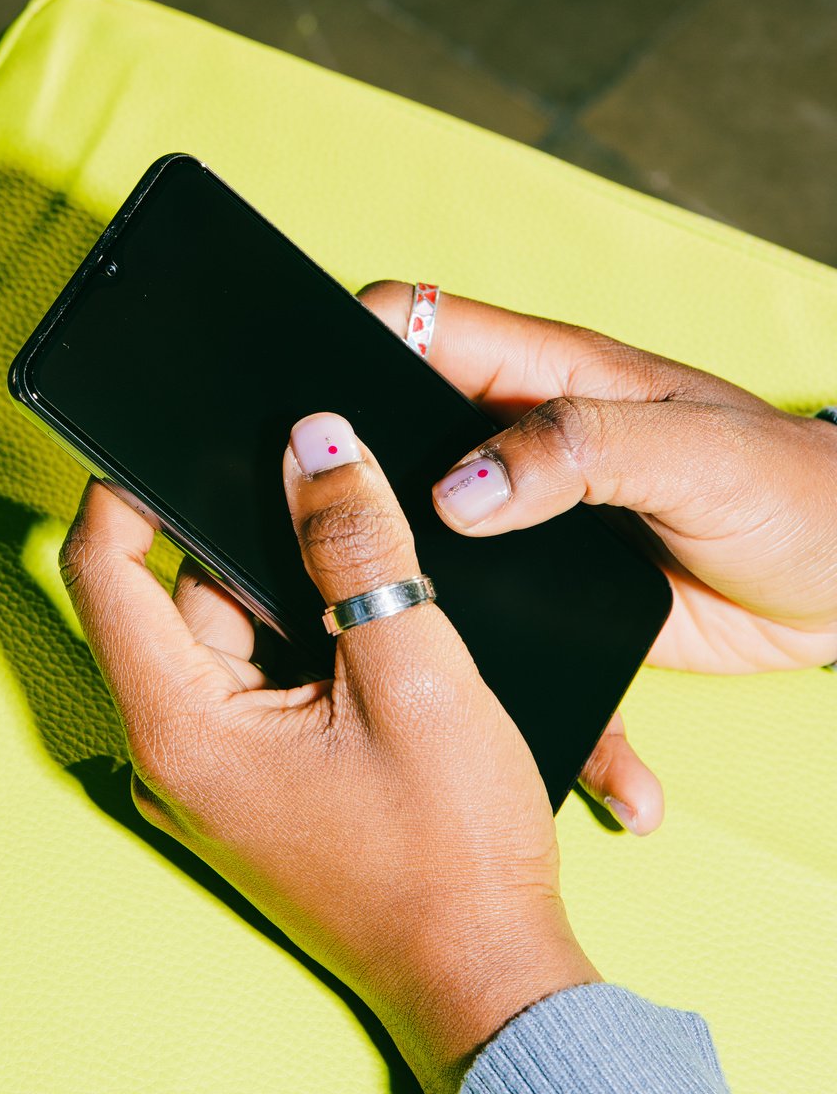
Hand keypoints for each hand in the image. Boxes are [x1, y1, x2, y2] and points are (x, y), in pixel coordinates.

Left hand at [58, 412, 598, 1093]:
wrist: (489, 981)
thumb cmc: (452, 851)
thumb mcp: (413, 671)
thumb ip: (356, 546)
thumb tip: (316, 442)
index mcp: (178, 726)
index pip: (102, 568)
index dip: (131, 486)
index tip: (186, 425)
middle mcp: (173, 752)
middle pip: (183, 594)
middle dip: (255, 536)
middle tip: (333, 485)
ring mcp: (213, 776)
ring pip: (233, 635)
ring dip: (294, 592)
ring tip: (375, 569)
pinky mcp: (255, 788)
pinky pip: (260, 683)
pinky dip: (308, 645)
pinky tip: (377, 632)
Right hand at [357, 281, 836, 830]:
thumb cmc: (790, 487)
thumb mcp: (688, 452)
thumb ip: (574, 451)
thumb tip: (458, 493)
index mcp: (538, 378)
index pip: (409, 326)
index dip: (347, 350)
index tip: (305, 421)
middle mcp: (516, 450)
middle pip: (393, 453)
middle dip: (347, 503)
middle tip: (318, 569)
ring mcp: (528, 532)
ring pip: (433, 563)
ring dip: (417, 621)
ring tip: (400, 687)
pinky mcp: (557, 610)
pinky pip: (512, 653)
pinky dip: (530, 711)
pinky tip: (576, 767)